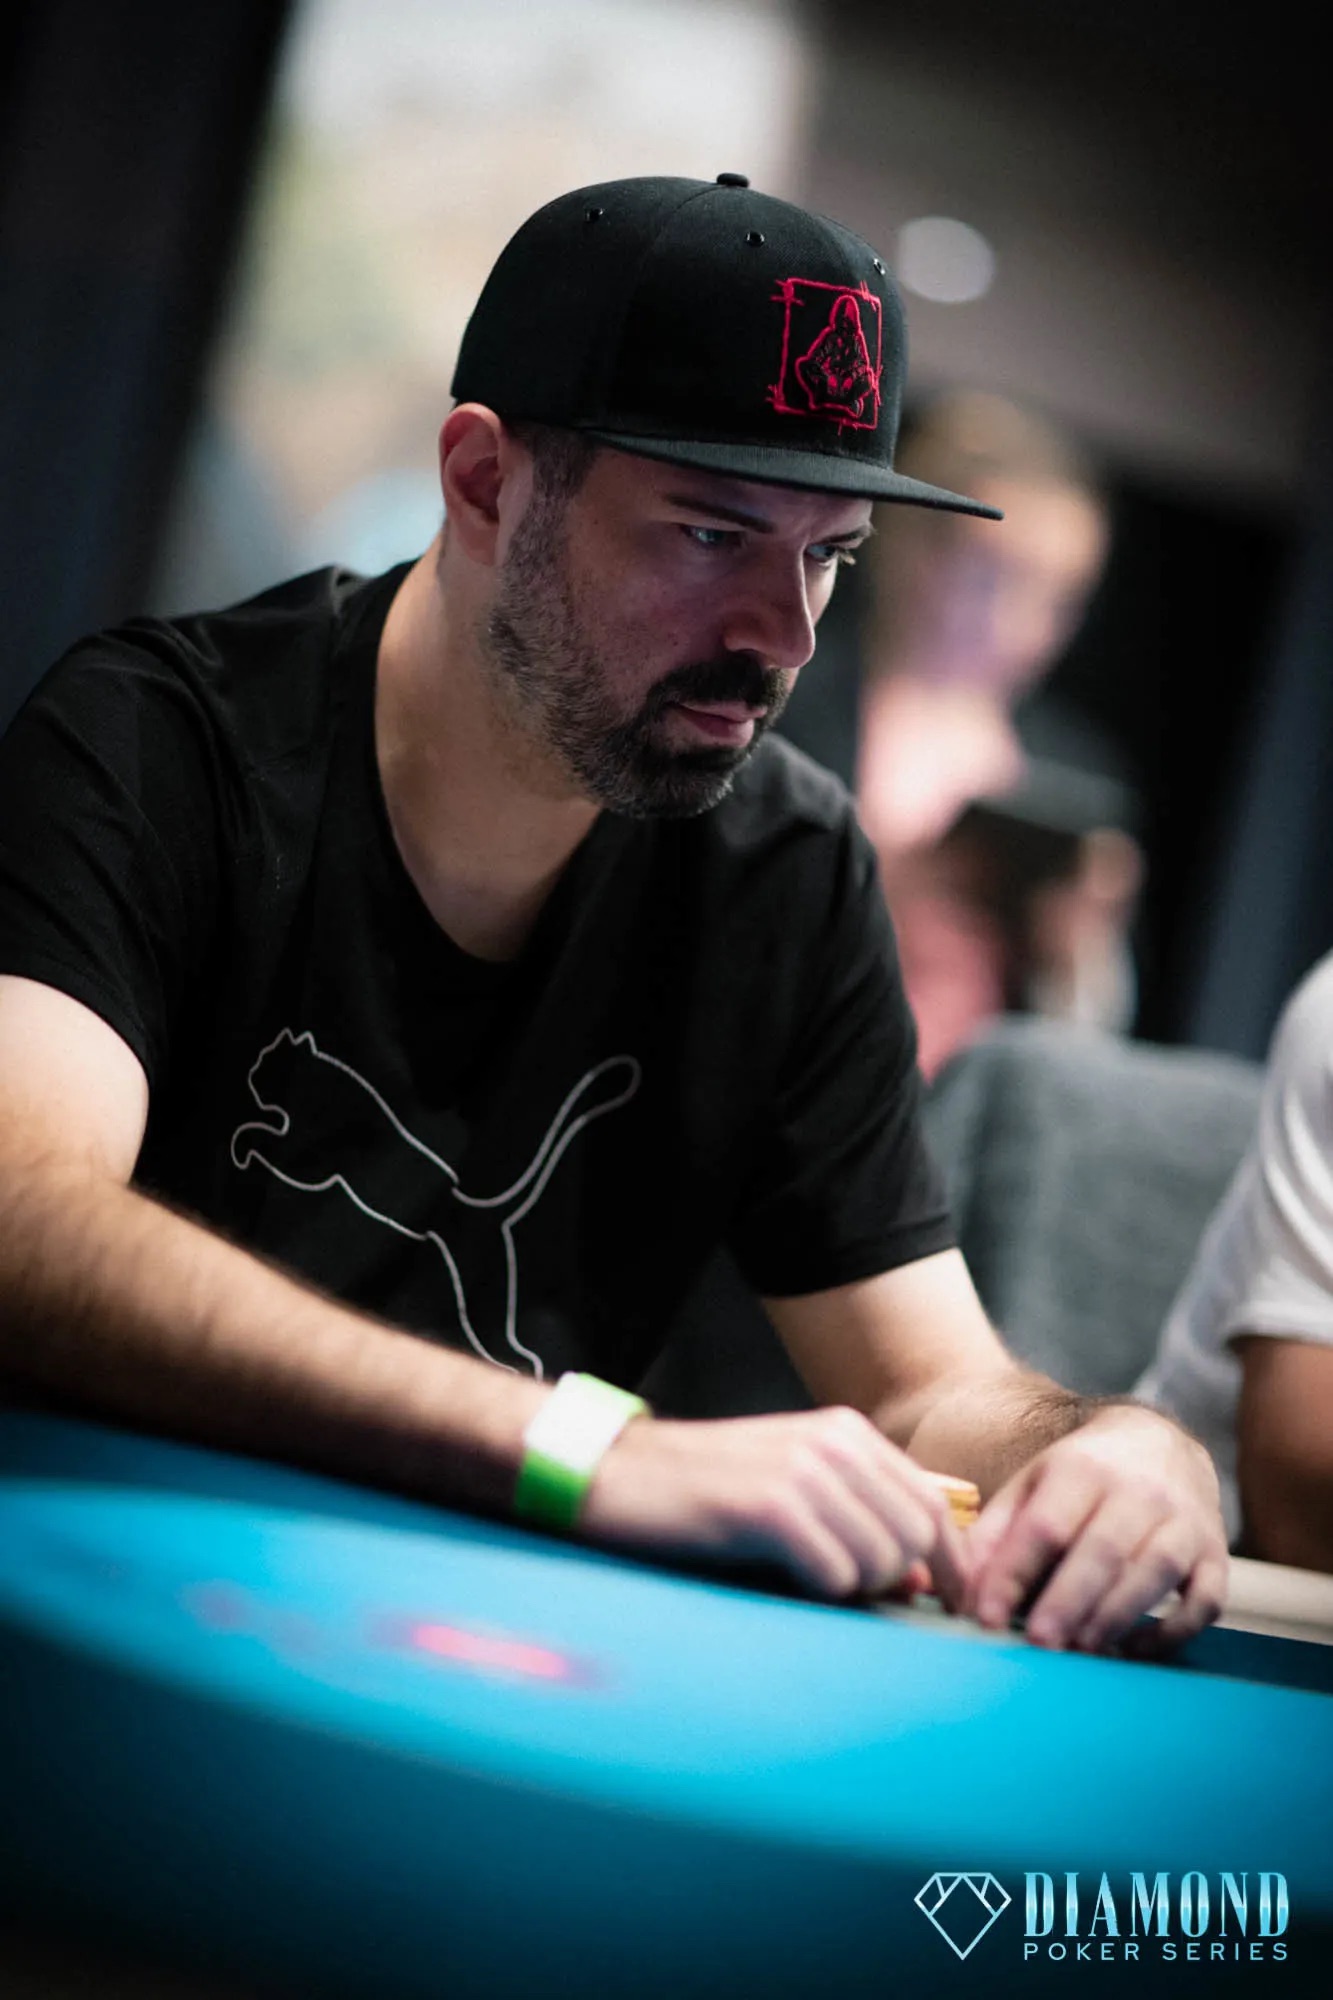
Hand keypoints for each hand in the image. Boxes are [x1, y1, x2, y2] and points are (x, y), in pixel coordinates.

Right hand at [580, 1405, 968, 1606]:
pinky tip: (779, 1575)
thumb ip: (859, 1520)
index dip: (952, 1565)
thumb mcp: (792, 1490)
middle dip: (898, 1581)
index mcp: (845, 1432)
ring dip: (852, 1588)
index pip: (934, 1505)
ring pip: (882, 1560)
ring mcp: (803, 1470)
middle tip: (853, 1596)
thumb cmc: (705, 1492)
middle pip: (918, 1536)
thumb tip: (926, 1580)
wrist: (620, 1474)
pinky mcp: (770, 1505)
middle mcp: (833, 1442)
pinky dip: (818, 1592)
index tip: (951, 1608)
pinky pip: (835, 1575)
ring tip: (803, 1578)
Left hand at [964, 1403, 1227, 1654]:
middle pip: (1103, 1549)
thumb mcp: (1034, 1483)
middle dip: (1069, 1600)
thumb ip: (998, 1531)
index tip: (987, 1615)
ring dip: (1117, 1615)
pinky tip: (1135, 1649)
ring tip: (1082, 1649)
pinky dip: (1173, 1630)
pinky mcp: (1213, 1554)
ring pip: (1155, 1571)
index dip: (1013, 1572)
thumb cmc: (1084, 1475)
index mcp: (1082, 1469)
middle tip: (1040, 1642)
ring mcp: (1183, 1522)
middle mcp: (1138, 1491)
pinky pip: (1204, 1598)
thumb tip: (967, 1589)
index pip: (1045, 1524)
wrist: (1159, 1442)